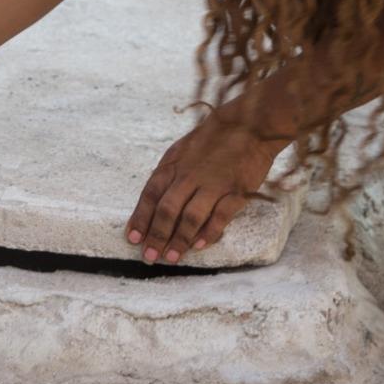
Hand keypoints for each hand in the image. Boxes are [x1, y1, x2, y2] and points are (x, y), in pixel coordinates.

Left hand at [125, 109, 287, 263]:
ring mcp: (213, 183)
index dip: (140, 218)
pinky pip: (219, 216)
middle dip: (156, 236)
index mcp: (173, 164)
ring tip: (171, 258)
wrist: (251, 125)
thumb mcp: (183, 149)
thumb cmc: (214, 138)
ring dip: (179, 240)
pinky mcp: (236, 190)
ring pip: (190, 217)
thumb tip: (154, 198)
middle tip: (149, 257)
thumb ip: (170, 172)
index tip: (133, 238)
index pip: (151, 194)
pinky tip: (198, 246)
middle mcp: (189, 174)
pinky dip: (208, 233)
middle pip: (167, 210)